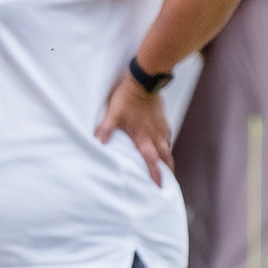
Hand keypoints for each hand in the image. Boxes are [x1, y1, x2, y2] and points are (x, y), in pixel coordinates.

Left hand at [95, 69, 174, 185]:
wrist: (144, 79)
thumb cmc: (126, 97)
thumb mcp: (112, 114)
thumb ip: (105, 130)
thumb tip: (97, 144)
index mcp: (143, 137)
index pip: (151, 161)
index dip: (155, 175)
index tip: (159, 187)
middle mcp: (155, 134)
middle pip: (165, 157)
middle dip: (167, 170)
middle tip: (169, 182)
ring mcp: (161, 126)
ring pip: (167, 147)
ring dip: (167, 158)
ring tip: (167, 166)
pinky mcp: (163, 118)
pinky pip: (167, 135)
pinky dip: (166, 143)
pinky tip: (163, 144)